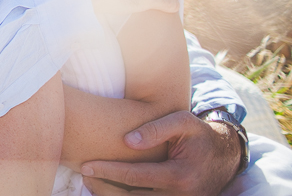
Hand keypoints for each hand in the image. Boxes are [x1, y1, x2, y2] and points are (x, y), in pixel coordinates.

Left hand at [80, 111, 241, 194]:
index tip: (86, 165)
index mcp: (180, 176)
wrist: (225, 156)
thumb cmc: (198, 134)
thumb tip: (127, 140)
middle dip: (105, 188)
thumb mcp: (182, 122)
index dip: (109, 171)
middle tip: (84, 175)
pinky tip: (109, 190)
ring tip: (91, 184)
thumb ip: (156, 128)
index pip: (136, 177)